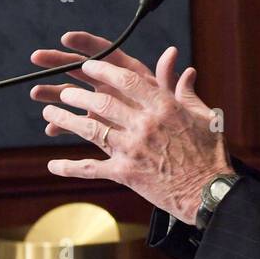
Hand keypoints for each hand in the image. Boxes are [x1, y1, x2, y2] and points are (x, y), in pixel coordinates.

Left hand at [31, 40, 232, 223]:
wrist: (208, 192)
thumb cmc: (210, 153)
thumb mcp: (204, 117)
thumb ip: (186, 91)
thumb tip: (182, 66)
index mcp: (164, 106)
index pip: (126, 80)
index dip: (102, 70)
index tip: (88, 66)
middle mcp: (145, 124)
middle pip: (101, 102)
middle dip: (76, 94)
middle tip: (63, 91)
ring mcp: (132, 149)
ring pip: (90, 129)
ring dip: (65, 120)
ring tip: (49, 112)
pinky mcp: (125, 173)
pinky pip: (91, 168)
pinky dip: (70, 167)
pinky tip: (53, 164)